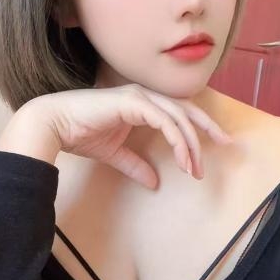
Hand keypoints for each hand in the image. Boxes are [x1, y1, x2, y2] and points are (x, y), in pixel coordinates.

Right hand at [35, 83, 231, 188]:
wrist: (53, 124)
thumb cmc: (79, 134)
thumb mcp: (115, 154)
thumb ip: (135, 165)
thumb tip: (154, 183)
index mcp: (141, 103)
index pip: (179, 112)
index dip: (200, 126)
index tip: (217, 142)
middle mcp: (144, 96)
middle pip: (187, 109)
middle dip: (208, 127)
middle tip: (226, 145)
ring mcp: (139, 96)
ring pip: (178, 117)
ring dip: (190, 144)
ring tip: (194, 169)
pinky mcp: (133, 103)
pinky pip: (165, 121)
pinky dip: (176, 140)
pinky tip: (181, 159)